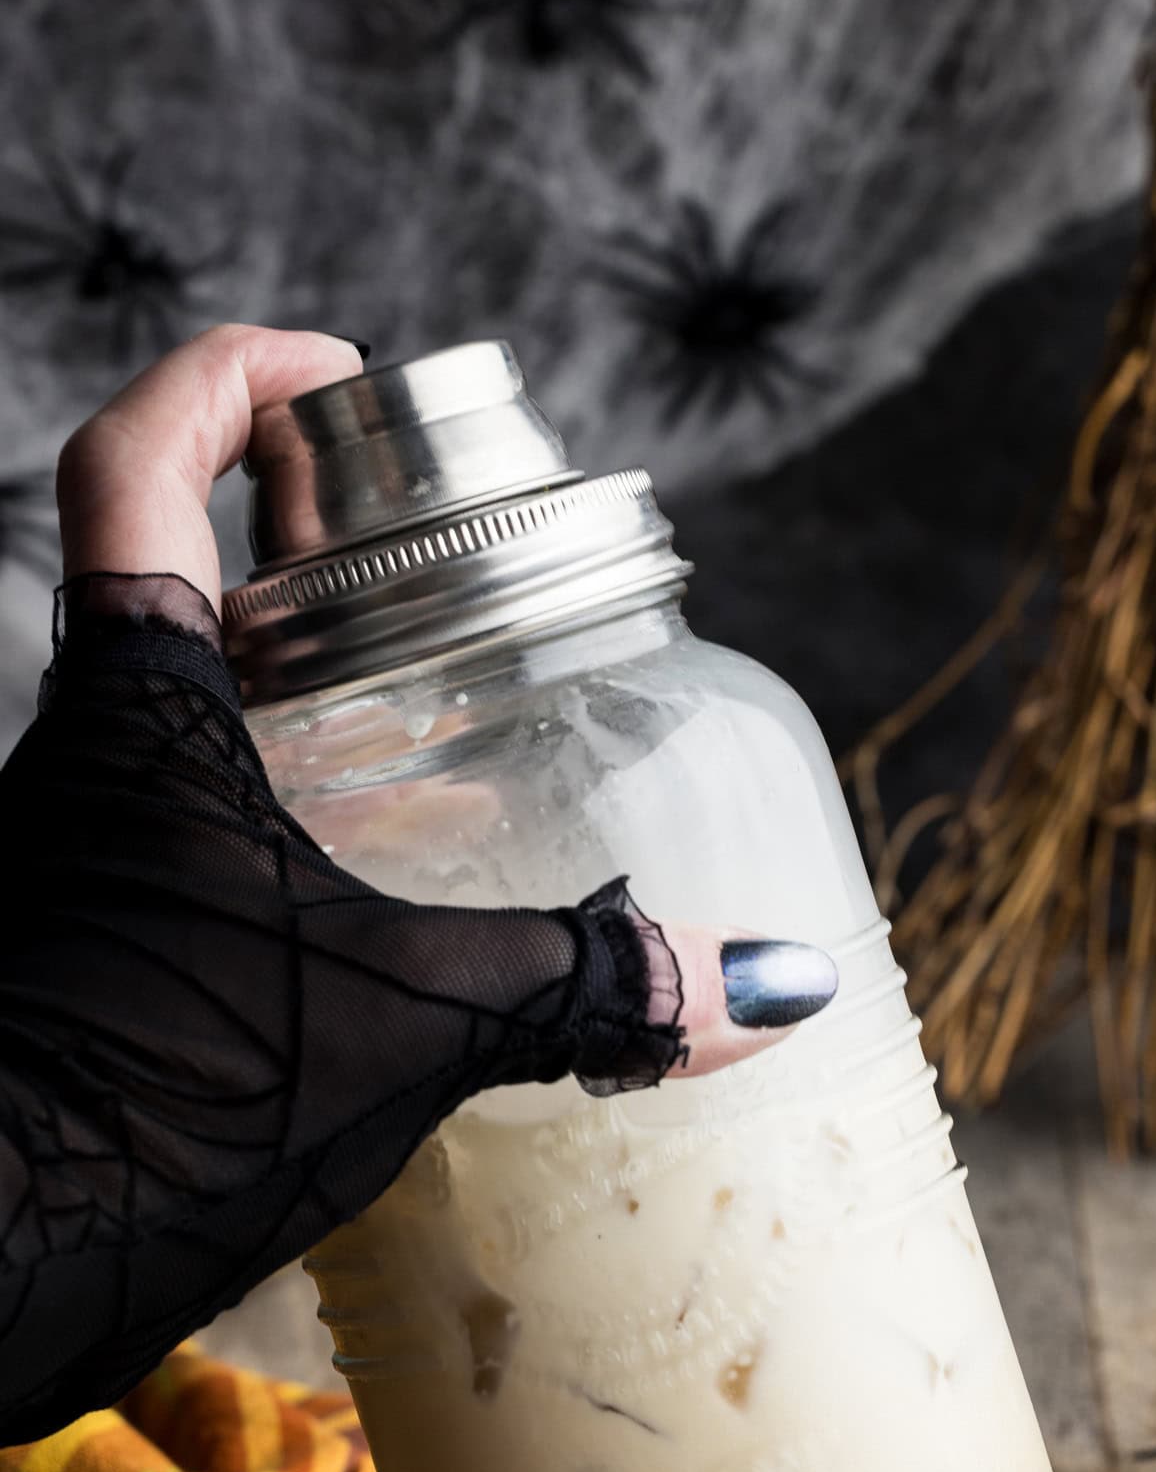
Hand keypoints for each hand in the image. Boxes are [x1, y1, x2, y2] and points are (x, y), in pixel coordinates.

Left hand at [51, 324, 837, 1077]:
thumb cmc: (163, 1097)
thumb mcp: (403, 1021)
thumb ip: (583, 987)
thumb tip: (768, 985)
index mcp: (140, 709)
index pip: (135, 461)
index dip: (227, 377)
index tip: (333, 374)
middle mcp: (81, 762)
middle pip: (170, 582)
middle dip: (297, 557)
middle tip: (428, 571)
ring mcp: (71, 860)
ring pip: (177, 723)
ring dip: (296, 706)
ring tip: (440, 740)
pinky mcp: (84, 954)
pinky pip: (181, 838)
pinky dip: (282, 831)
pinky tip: (382, 902)